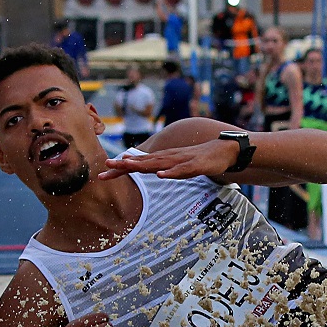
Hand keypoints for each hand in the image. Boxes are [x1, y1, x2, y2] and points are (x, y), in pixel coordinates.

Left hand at [99, 137, 241, 179]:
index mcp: (163, 159)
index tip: (102, 174)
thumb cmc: (200, 159)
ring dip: (142, 165)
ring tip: (126, 167)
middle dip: (124, 166)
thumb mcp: (179, 165)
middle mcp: (168, 158)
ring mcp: (181, 161)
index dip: (121, 169)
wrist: (223, 150)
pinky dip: (170, 173)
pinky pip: (181, 170)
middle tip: (105, 167)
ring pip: (158, 164)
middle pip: (143, 162)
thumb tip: (150, 172)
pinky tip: (160, 175)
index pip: (138, 164)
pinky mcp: (194, 165)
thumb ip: (165, 168)